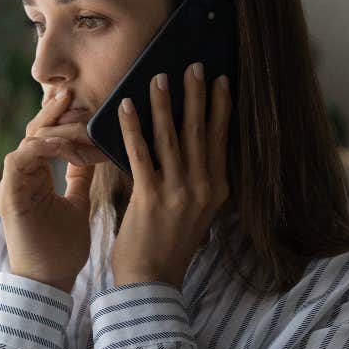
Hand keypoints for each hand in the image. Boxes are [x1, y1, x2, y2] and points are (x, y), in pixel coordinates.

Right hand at [0, 89, 109, 291]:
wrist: (49, 282)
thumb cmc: (63, 249)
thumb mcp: (78, 205)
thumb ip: (79, 178)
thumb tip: (91, 154)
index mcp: (36, 176)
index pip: (47, 136)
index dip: (64, 118)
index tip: (86, 103)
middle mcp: (22, 176)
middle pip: (35, 131)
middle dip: (54, 111)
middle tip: (73, 91)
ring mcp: (13, 185)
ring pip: (27, 141)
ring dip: (52, 128)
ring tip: (75, 117)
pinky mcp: (10, 195)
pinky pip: (19, 160)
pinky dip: (38, 149)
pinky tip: (60, 143)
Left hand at [111, 63, 231, 288]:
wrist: (151, 282)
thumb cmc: (168, 246)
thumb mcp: (196, 213)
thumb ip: (196, 182)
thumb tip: (191, 147)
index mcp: (216, 190)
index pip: (221, 140)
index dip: (221, 108)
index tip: (222, 81)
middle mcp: (202, 189)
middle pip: (200, 132)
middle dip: (197, 95)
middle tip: (194, 65)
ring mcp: (178, 193)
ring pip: (171, 137)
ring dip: (164, 104)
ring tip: (159, 77)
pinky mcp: (150, 197)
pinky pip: (140, 153)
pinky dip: (132, 127)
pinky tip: (126, 106)